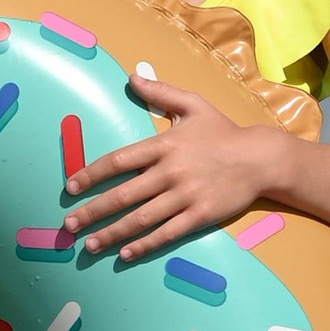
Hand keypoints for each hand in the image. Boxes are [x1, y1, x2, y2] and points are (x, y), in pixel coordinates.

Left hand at [65, 78, 297, 265]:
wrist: (261, 158)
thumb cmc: (223, 131)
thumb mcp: (193, 104)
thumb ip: (160, 91)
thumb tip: (131, 76)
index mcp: (163, 145)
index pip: (118, 161)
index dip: (91, 175)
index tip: (70, 188)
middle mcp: (170, 172)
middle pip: (123, 195)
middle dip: (92, 212)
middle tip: (69, 226)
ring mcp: (185, 196)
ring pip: (141, 218)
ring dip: (111, 233)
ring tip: (89, 245)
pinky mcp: (200, 215)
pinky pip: (167, 233)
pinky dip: (144, 245)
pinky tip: (125, 254)